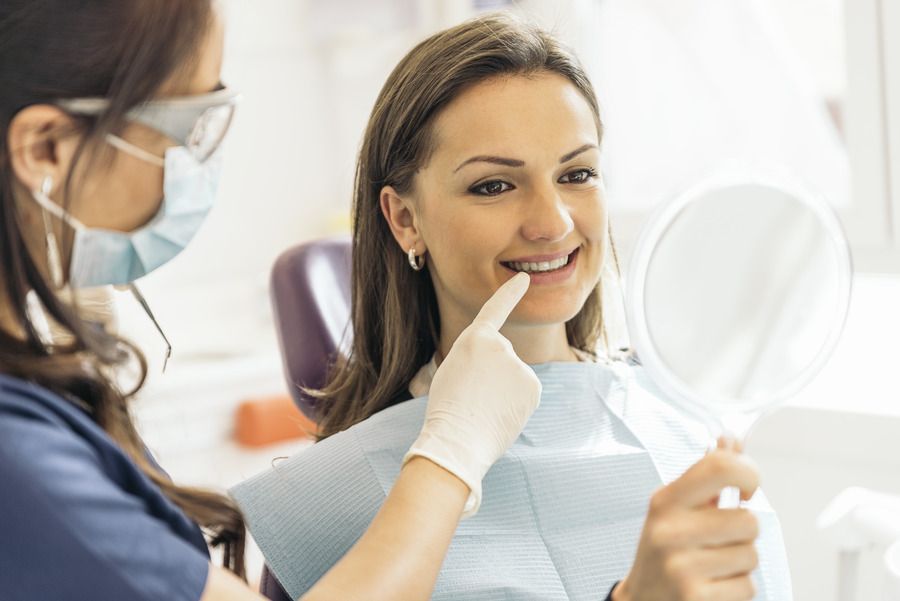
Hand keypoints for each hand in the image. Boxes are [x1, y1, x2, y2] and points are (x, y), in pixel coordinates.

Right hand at [402, 272, 540, 516]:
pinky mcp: (533, 386)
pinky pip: (525, 393)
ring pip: (515, 378)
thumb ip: (479, 362)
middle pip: (502, 358)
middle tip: (473, 398)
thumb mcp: (453, 371)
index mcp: (473, 338)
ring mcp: (520, 365)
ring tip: (484, 409)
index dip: (509, 293)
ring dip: (504, 393)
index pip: (495, 309)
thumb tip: (505, 374)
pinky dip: (516, 405)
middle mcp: (501, 345)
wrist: (456, 439)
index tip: (525, 279)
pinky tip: (500, 416)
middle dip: (494, 377)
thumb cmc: (446, 410)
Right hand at [615, 439, 760, 600]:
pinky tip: (711, 586)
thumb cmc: (664, 550)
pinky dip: (736, 589)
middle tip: (719, 540)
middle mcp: (669, 531)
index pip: (720, 466)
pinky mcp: (694, 598)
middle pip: (748, 520)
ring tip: (712, 564)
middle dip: (743, 533)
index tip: (747, 489)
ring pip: (751, 555)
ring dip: (740, 563)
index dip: (748, 473)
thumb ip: (706, 474)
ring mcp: (680, 567)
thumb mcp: (675, 507)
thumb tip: (730, 438)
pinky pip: (747, 587)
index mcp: (665, 501)